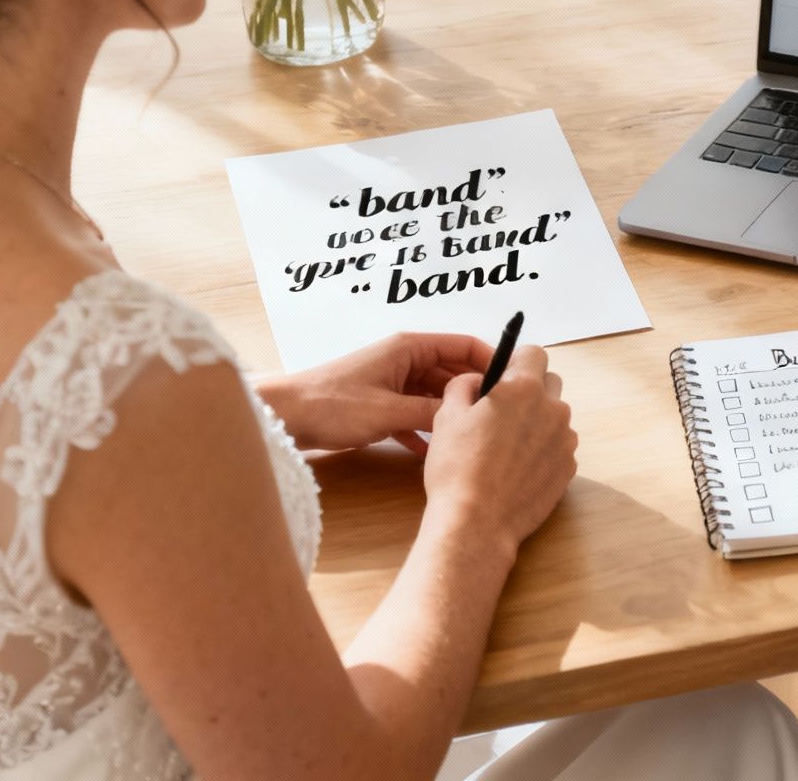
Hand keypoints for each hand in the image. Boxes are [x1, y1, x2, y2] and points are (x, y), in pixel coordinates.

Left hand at [255, 332, 492, 454]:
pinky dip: (426, 429)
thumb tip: (470, 416)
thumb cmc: (331, 405)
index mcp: (409, 347)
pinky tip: (436, 452)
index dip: (491, 361)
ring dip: (449, 414)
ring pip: (435, 394)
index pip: (463, 345)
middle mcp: (404, 359)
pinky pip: (415, 413)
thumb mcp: (389, 411)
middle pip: (452, 371)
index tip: (513, 384)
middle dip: (474, 392)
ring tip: (475, 435)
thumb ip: (432, 413)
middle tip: (500, 417)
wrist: (284, 418)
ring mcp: (392, 382)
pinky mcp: (380, 403)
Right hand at [422, 341, 577, 549]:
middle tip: (503, 413)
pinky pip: (559, 446)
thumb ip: (463, 386)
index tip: (504, 377)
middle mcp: (553, 409)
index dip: (517, 362)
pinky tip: (518, 469)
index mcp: (523, 389)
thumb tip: (477, 380)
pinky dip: (544, 450)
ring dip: (537, 422)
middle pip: (550, 384)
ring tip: (507, 447)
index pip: (534, 353)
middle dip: (530, 391)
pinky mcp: (569, 468)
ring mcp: (565, 440)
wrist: (477, 523)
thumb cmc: (457, 468)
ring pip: (555, 417)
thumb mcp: (447, 416)